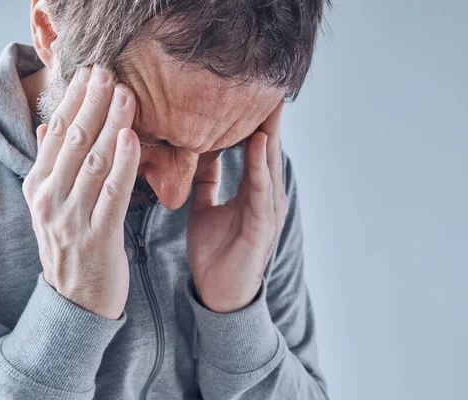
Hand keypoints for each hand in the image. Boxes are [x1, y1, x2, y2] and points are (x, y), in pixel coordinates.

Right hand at [22, 66, 139, 319]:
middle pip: (73, 141)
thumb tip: (46, 125)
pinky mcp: (98, 237)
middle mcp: (49, 199)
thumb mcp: (51, 205)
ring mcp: (71, 219)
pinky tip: (130, 138)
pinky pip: (112, 193)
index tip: (92, 73)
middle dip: (92, 104)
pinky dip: (121, 164)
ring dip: (110, 125)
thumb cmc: (72, 246)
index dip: (75, 101)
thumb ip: (52, 166)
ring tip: (125, 94)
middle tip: (109, 72)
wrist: (76, 301)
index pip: (56, 134)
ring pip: (93, 162)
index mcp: (38, 187)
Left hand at [187, 101, 288, 312]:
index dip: (253, 120)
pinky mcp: (262, 225)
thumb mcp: (206, 209)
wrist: (219, 293)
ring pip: (268, 163)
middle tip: (266, 83)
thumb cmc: (216, 253)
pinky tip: (257, 143)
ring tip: (268, 102)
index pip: (254, 148)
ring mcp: (267, 210)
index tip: (247, 91)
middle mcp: (265, 196)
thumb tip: (199, 154)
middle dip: (267, 117)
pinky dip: (259, 165)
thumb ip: (207, 182)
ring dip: (268, 133)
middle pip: (267, 149)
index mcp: (252, 191)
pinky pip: (261, 190)